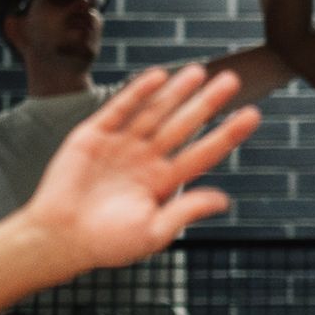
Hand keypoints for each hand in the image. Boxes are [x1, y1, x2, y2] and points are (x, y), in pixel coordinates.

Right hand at [23, 65, 259, 277]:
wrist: (61, 238)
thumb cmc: (108, 243)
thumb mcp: (155, 232)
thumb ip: (187, 211)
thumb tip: (223, 199)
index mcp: (165, 182)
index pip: (204, 152)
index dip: (228, 133)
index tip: (253, 114)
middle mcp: (147, 159)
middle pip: (185, 125)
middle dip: (208, 103)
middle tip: (232, 80)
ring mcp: (121, 145)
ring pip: (156, 111)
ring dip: (177, 91)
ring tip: (200, 72)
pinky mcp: (93, 136)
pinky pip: (120, 108)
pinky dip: (139, 92)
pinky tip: (159, 76)